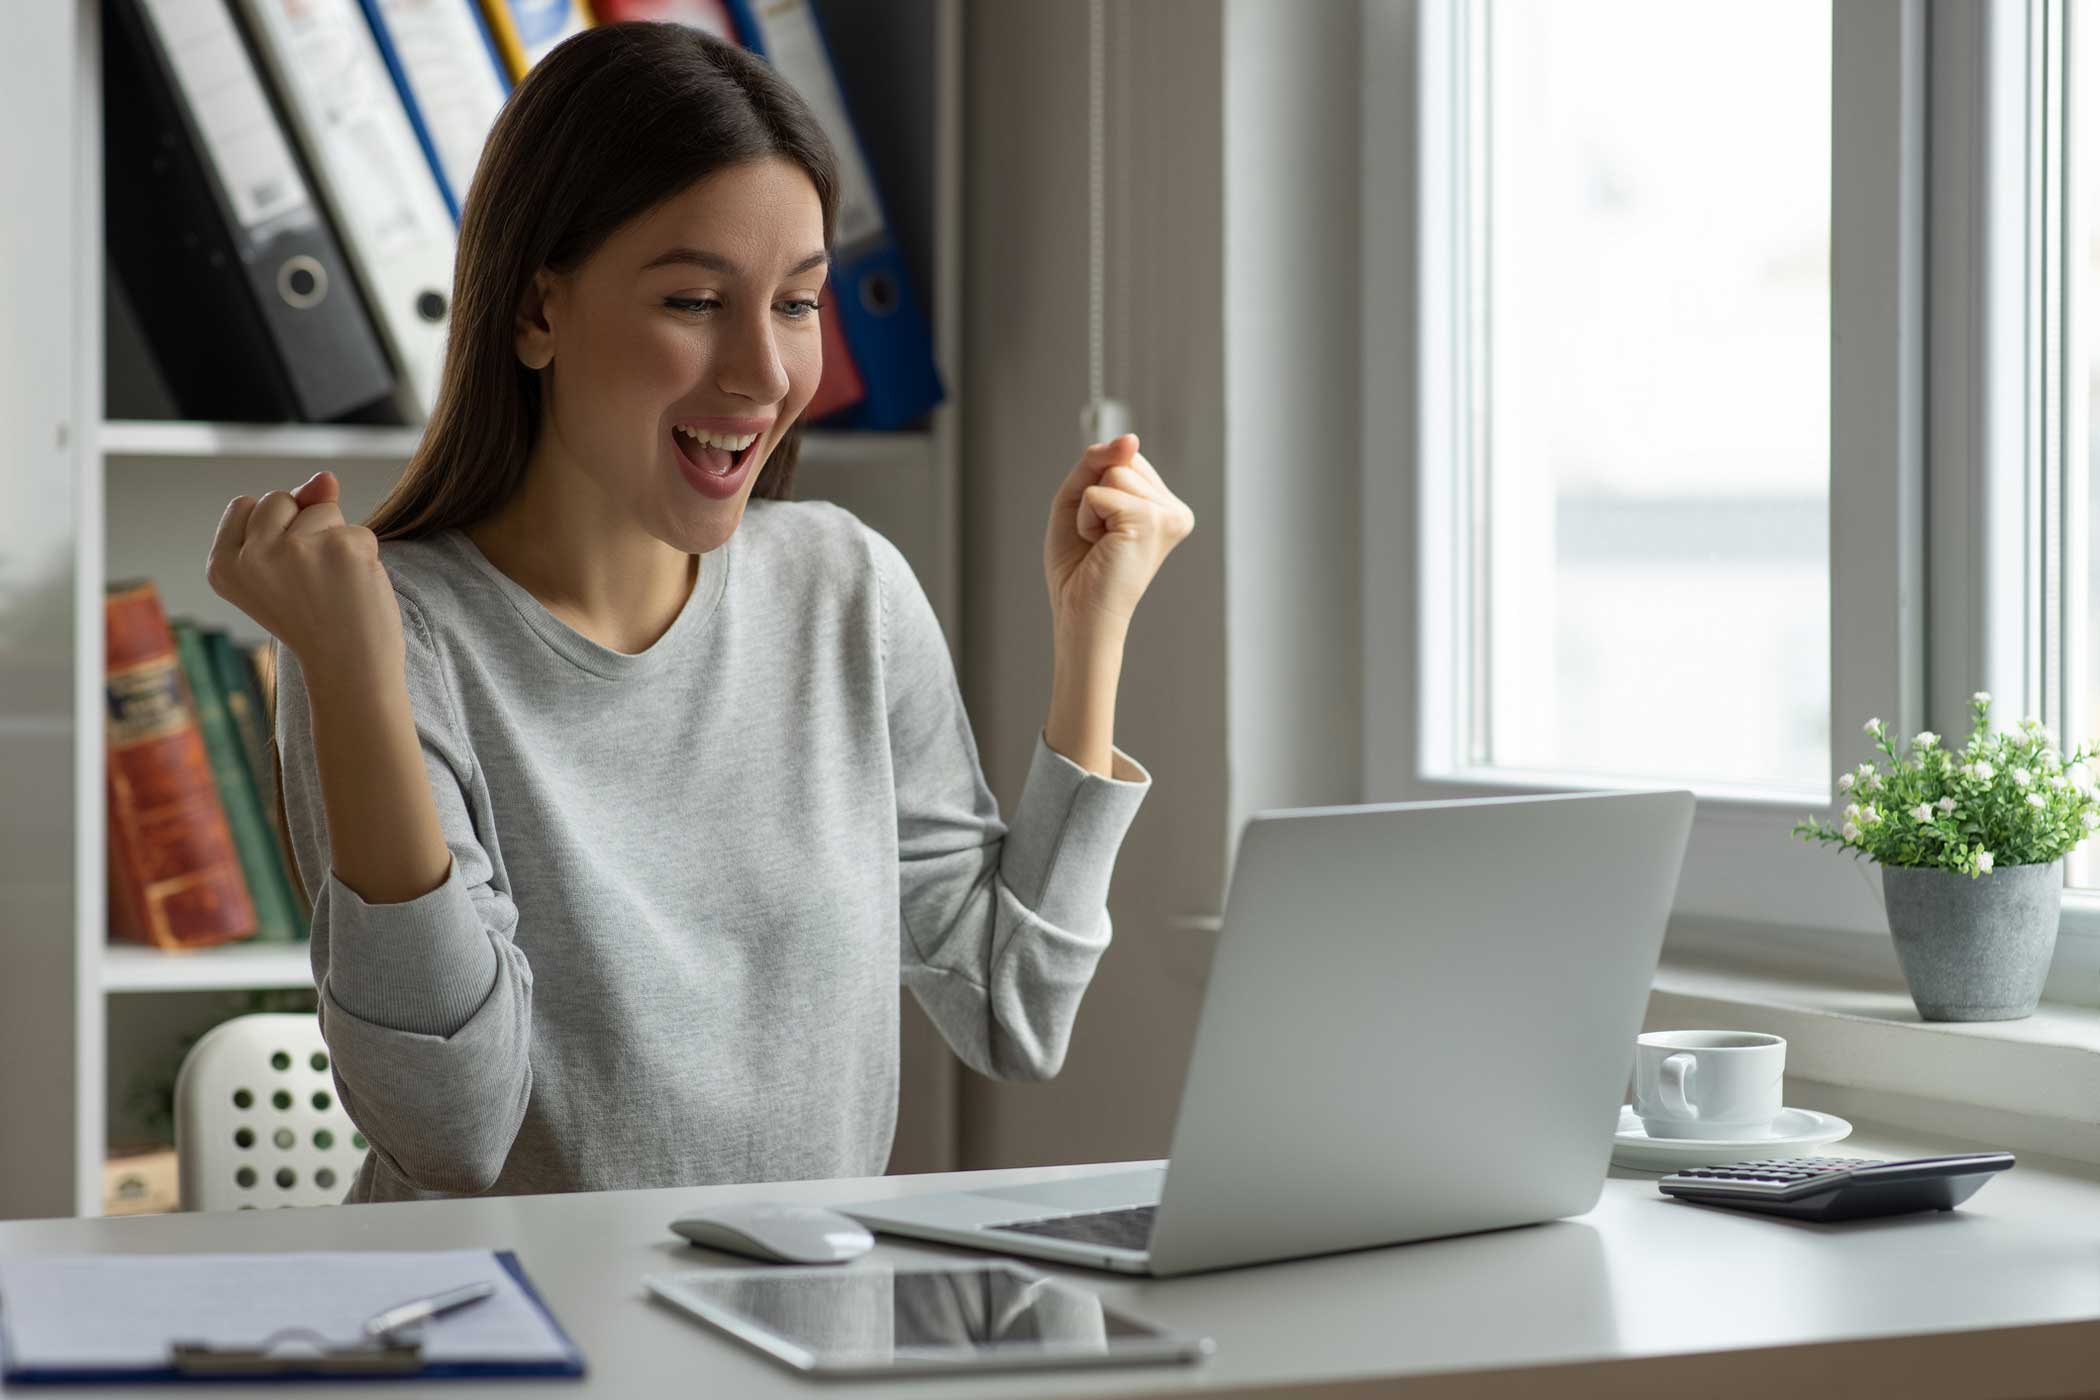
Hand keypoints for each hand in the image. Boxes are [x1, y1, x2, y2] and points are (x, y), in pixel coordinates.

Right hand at [206, 470, 402, 682]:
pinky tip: (355, 588)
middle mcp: (250, 556)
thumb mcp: (286, 566)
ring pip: (323, 509)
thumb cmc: (316, 619)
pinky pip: (358, 529)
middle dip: (303, 528)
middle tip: (310, 583)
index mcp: (221, 565)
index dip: (272, 530)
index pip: (244, 505)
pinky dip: (364, 554)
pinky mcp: (339, 547)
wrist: (350, 670)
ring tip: (333, 587)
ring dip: (337, 541)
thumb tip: (326, 477)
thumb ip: (295, 512)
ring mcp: (294, 550)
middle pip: (279, 499)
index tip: (281, 575)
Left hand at [1043, 434, 1194, 639]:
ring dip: (1089, 507)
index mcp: (1165, 506)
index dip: (1096, 487)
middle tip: (1100, 538)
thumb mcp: (1080, 498)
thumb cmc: (1080, 566)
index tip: (1103, 529)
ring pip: (1115, 470)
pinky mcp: (1152, 522)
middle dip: (1093, 493)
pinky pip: (1099, 492)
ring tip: (1102, 543)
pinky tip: (1101, 546)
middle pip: (1123, 459)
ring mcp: (1168, 515)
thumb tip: (1130, 440)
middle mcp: (1175, 510)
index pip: (1126, 458)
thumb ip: (1099, 461)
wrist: (1080, 614)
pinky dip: (1086, 517)